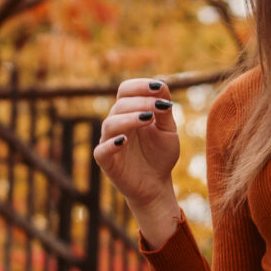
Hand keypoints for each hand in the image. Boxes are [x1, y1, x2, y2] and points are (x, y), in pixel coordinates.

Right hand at [94, 75, 181, 248]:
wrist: (157, 184)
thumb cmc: (160, 155)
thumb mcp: (168, 130)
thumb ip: (165, 111)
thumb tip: (162, 88)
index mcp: (129, 112)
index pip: (126, 90)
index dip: (140, 86)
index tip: (158, 88)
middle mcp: (117, 123)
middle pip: (120, 104)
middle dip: (140, 102)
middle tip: (158, 107)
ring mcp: (109, 141)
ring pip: (110, 123)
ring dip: (129, 118)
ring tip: (147, 119)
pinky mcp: (106, 161)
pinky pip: (101, 150)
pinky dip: (111, 144)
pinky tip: (125, 141)